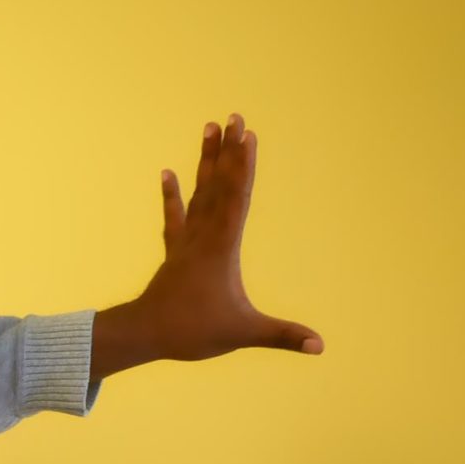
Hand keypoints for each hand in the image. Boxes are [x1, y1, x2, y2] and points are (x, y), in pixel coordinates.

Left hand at [138, 114, 323, 360]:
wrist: (144, 334)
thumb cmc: (192, 332)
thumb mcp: (242, 334)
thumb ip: (282, 336)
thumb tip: (320, 347)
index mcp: (221, 248)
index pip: (235, 197)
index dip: (243, 165)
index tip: (247, 135)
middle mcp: (203, 236)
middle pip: (218, 185)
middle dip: (228, 150)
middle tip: (232, 116)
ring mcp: (187, 242)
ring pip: (198, 193)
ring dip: (205, 161)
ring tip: (208, 128)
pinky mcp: (175, 252)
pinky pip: (175, 217)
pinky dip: (172, 195)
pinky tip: (168, 172)